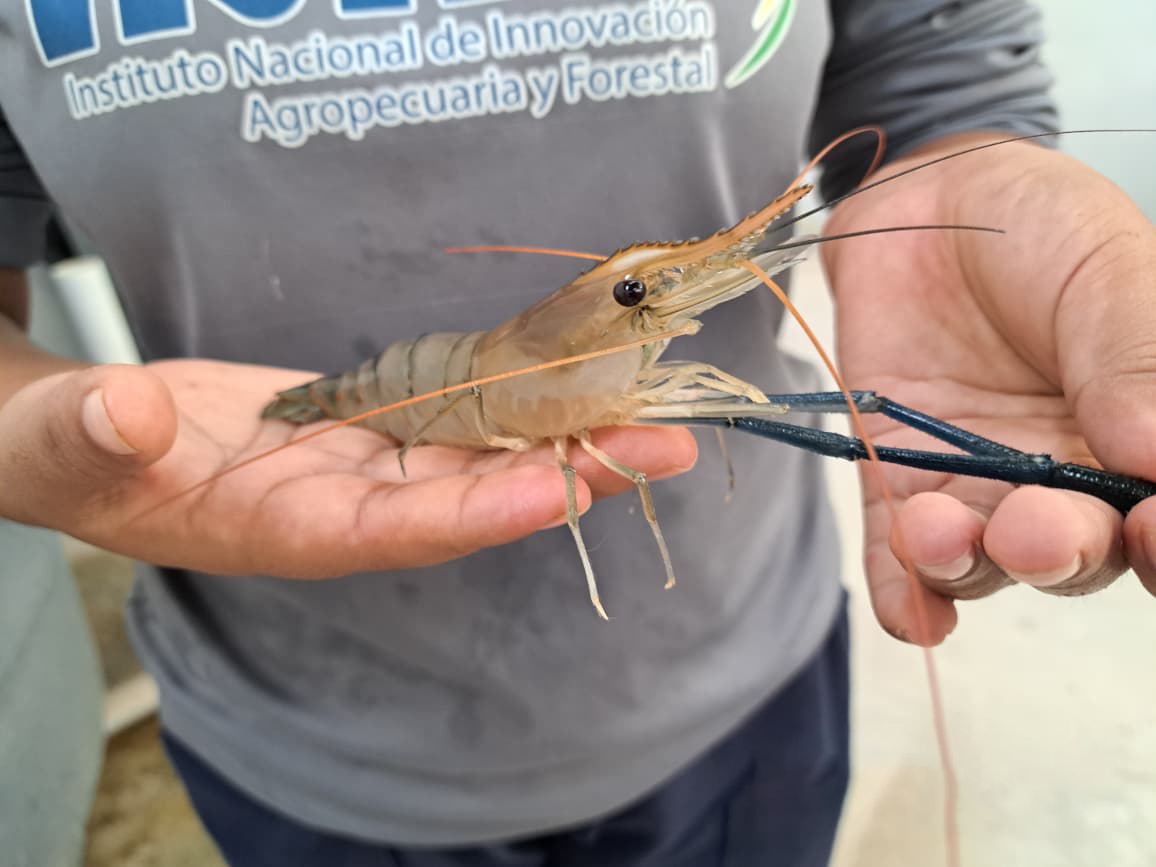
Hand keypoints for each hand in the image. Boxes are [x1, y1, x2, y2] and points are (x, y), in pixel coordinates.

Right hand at [0, 360, 696, 577]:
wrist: (108, 445)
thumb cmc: (83, 456)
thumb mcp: (73, 448)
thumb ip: (96, 439)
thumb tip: (128, 416)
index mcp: (292, 530)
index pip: (405, 529)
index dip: (487, 507)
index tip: (565, 483)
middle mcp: (353, 507)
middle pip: (476, 493)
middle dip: (570, 469)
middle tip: (663, 440)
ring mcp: (371, 468)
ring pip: (483, 450)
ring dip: (565, 430)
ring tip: (650, 405)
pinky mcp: (375, 427)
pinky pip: (458, 413)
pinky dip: (515, 395)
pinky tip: (573, 375)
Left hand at [822, 131, 1155, 644]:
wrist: (927, 201)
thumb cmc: (1040, 230)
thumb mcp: (1105, 272)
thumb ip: (1133, 357)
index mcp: (1136, 435)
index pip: (1155, 517)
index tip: (1153, 529)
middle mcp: (1064, 478)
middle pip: (1073, 550)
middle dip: (1058, 552)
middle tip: (1037, 533)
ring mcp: (975, 485)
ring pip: (982, 560)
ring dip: (964, 563)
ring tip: (941, 535)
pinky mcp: (897, 478)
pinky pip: (898, 554)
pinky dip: (904, 588)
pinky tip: (911, 613)